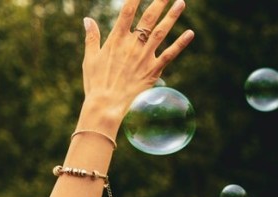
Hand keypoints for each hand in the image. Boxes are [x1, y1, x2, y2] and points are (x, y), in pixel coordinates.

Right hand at [79, 0, 193, 127]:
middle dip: (159, 2)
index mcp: (116, 40)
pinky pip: (170, 54)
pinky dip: (181, 44)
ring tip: (181, 3)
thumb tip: (87, 19)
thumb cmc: (96, 83)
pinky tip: (190, 33)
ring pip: (161, 32)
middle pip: (148, 18)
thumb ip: (91, 37)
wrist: (106, 106)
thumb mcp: (90, 59)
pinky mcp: (153, 70)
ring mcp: (144, 57)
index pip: (127, 12)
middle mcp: (132, 45)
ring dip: (172, 16)